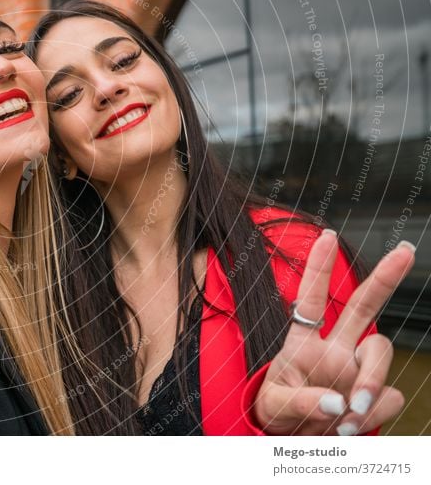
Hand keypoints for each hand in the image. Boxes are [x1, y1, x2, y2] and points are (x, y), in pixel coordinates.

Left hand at [253, 230, 413, 434]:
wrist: (294, 446)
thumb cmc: (276, 416)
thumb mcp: (273, 407)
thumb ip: (301, 403)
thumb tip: (337, 403)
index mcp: (302, 343)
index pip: (310, 300)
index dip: (318, 269)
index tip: (326, 235)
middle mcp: (334, 350)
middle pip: (364, 306)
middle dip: (385, 278)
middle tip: (406, 250)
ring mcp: (357, 371)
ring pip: (381, 351)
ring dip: (369, 382)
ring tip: (345, 417)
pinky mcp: (376, 397)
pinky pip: (388, 398)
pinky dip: (372, 414)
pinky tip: (348, 427)